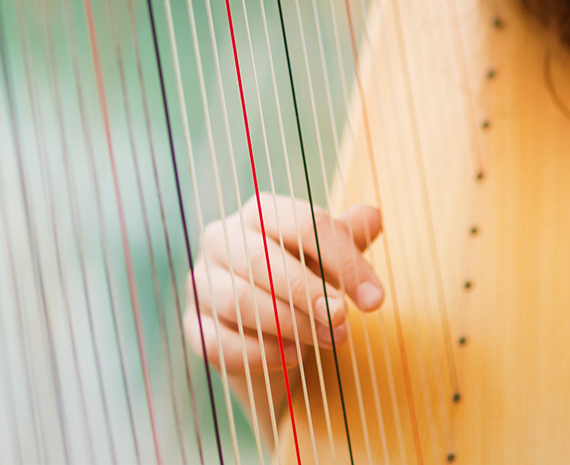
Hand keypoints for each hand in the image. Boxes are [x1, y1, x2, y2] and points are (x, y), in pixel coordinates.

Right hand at [181, 194, 384, 376]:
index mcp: (258, 213)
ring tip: (327, 341)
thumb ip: (347, 238)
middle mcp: (222, 239)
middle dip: (309, 293)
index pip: (301, 223)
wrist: (270, 331)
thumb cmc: (302, 281)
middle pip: (263, 259)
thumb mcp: (328, 259)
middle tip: (343, 321)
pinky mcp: (193, 326)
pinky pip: (219, 342)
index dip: (342, 259)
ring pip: (240, 301)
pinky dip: (261, 353)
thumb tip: (373, 216)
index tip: (375, 299)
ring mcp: (202, 283)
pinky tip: (295, 356)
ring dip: (290, 324)